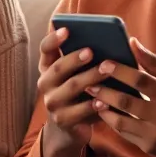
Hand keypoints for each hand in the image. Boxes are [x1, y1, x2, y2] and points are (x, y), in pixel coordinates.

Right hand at [35, 27, 106, 156]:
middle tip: (91, 51)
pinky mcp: (63, 120)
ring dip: (89, 79)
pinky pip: (79, 112)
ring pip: (71, 88)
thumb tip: (109, 40)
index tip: (66, 29)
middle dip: (74, 59)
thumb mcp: (77, 75)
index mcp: (48, 68)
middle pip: (57, 68)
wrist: (71, 127)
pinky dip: (93, 106)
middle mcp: (45, 84)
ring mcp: (52, 103)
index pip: (45, 49)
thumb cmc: (80, 93)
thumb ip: (85, 59)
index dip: (53, 39)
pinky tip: (105, 101)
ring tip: (106, 72)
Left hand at [87, 38, 155, 156]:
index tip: (103, 64)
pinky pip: (124, 133)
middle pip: (125, 101)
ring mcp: (154, 133)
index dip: (119, 71)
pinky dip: (111, 122)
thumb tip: (132, 42)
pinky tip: (104, 112)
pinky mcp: (148, 147)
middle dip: (104, 90)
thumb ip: (154, 63)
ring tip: (92, 97)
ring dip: (103, 108)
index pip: (140, 80)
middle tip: (88, 82)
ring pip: (120, 120)